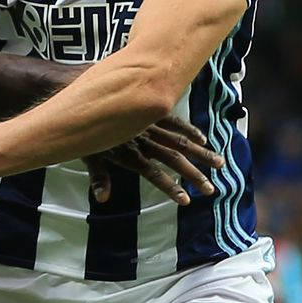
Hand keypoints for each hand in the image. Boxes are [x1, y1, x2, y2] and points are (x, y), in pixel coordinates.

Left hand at [85, 116, 222, 204]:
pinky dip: (188, 130)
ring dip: (200, 153)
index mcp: (130, 154)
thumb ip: (99, 178)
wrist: (82, 102)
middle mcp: (144, 141)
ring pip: (180, 141)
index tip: (186, 200)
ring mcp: (150, 126)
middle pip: (174, 159)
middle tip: (210, 189)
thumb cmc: (84, 133)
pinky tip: (202, 139)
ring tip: (219, 163)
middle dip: (193, 175)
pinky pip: (174, 121)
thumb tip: (102, 199)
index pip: (155, 175)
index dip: (170, 188)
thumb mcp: (89, 157)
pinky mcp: (151, 113)